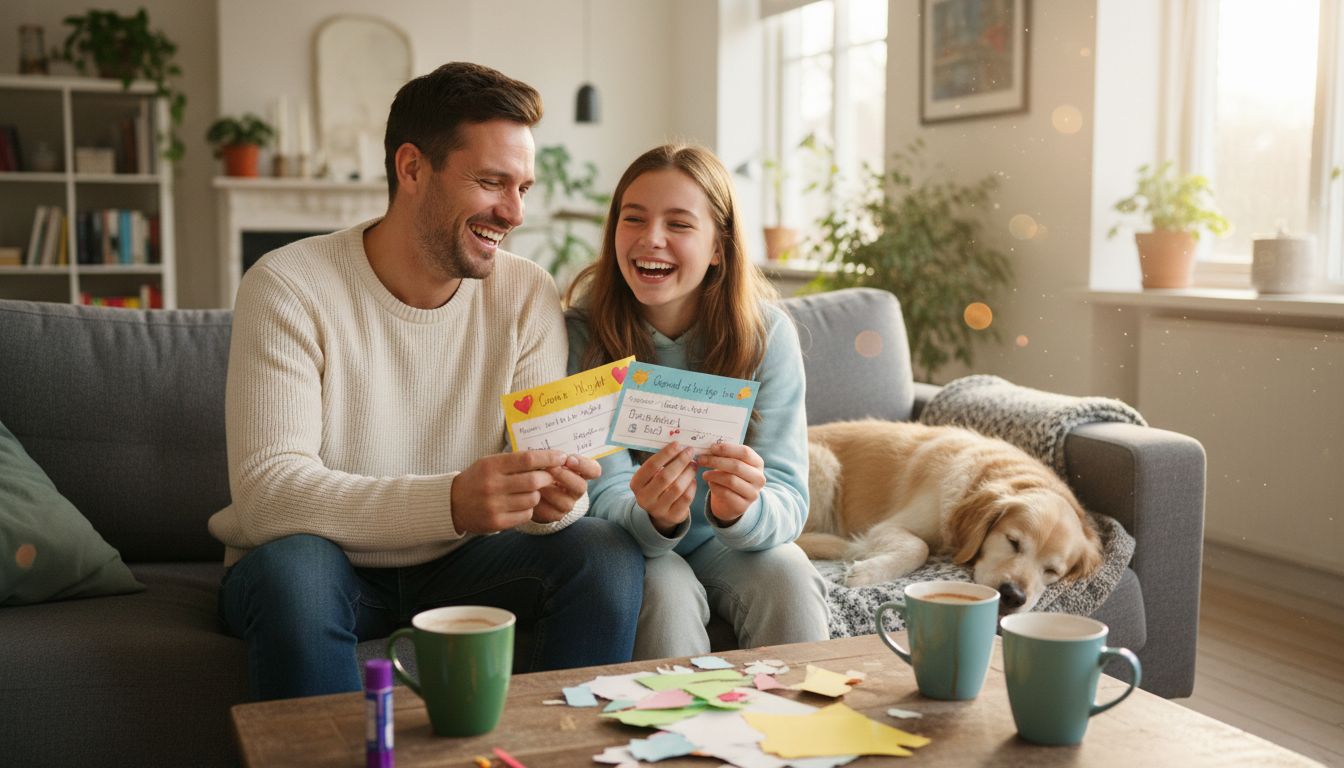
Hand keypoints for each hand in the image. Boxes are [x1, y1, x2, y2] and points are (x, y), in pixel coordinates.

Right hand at [451, 450, 567, 533]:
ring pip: (533, 499)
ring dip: (537, 495)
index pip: (527, 459)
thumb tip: (548, 457)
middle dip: (547, 479)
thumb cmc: (477, 479)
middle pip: (534, 481)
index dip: (548, 457)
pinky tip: (520, 505)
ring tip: (530, 492)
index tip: (561, 456)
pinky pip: (526, 515)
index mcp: (491, 466)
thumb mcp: (489, 463)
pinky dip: (528, 509)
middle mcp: (492, 485)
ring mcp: (494, 505)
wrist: (451, 503)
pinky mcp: (497, 522)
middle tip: (549, 477)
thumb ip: (514, 461)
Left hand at [531, 454, 601, 523]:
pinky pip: (551, 513)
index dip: (584, 465)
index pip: (594, 470)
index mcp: (581, 472)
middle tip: (550, 468)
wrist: (530, 486)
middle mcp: (578, 489)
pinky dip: (539, 504)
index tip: (569, 459)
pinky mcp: (556, 515)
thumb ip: (553, 455)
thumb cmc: (542, 466)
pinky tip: (530, 494)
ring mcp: (569, 503)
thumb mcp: (548, 458)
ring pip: (566, 503)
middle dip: (564, 477)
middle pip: (581, 487)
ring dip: (550, 491)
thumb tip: (549, 452)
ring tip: (535, 482)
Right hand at [629, 442, 697, 536]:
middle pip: (665, 476)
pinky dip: (692, 486)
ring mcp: (658, 509)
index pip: (651, 466)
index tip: (677, 444)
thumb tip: (679, 445)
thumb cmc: (656, 485)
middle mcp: (644, 498)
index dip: (666, 454)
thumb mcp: (652, 475)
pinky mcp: (673, 516)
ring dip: (688, 472)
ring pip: (677, 487)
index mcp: (636, 484)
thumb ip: (662, 462)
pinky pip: (686, 498)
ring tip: (693, 464)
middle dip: (680, 461)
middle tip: (690, 452)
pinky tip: (693, 479)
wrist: (659, 511)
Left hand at [699, 442, 764, 524]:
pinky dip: (714, 487)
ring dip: (713, 475)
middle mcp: (759, 478)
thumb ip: (725, 455)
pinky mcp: (743, 506)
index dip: (727, 449)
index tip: (711, 447)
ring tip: (704, 473)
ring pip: (730, 480)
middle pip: (736, 466)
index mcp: (758, 463)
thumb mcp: (732, 464)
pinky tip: (710, 483)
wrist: (733, 502)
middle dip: (716, 461)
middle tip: (701, 459)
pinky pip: (725, 493)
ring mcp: (752, 493)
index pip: (745, 452)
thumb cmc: (731, 476)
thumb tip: (709, 447)